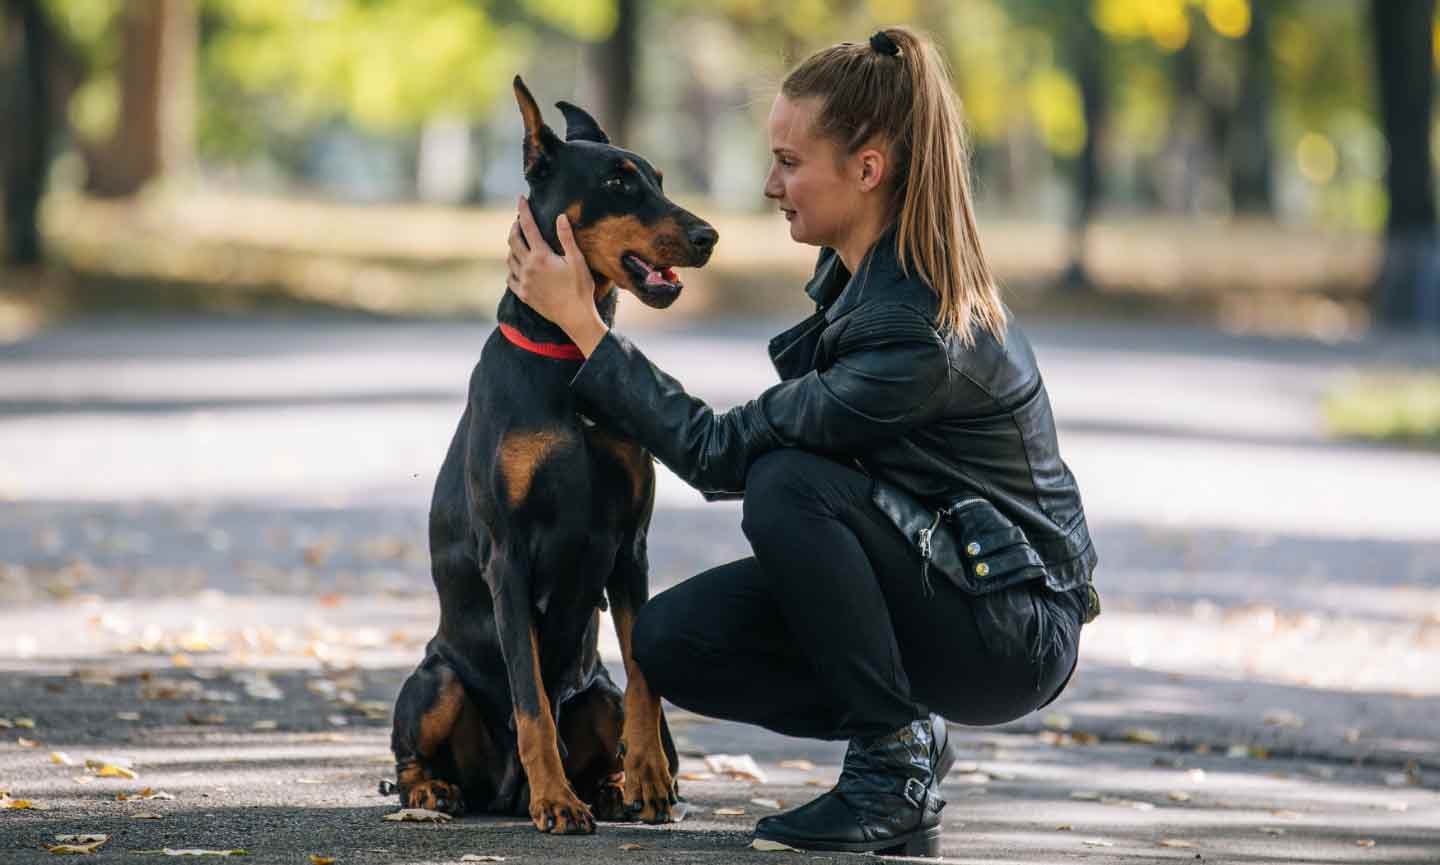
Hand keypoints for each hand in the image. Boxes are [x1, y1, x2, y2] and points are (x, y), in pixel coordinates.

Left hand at [506, 197, 605, 350]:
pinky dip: (512, 269)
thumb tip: (559, 216)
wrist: (575, 316)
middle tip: (518, 221)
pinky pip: (510, 278)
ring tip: (519, 243)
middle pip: (513, 241)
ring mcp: (524, 282)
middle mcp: (528, 267)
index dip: (523, 210)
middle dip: (514, 227)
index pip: (528, 227)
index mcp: (541, 256)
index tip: (520, 198)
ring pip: (510, 259)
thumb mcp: (577, 260)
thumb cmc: (580, 288)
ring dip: (513, 248)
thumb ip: (566, 237)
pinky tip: (517, 268)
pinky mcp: (524, 295)